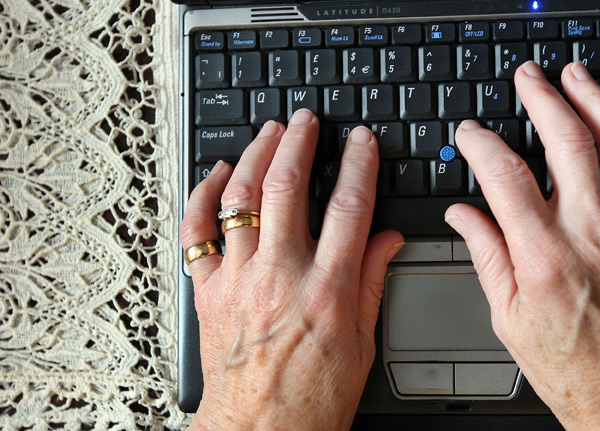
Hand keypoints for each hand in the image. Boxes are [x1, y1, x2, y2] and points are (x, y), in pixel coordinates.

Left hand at [181, 110, 403, 430]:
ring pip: (241, 199)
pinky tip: (216, 174)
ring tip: (268, 132)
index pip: (349, 207)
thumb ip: (372, 281)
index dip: (358, 164)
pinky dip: (203, 197)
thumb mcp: (362, 343)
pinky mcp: (209, 291)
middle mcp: (281, 276)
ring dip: (255, 156)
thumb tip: (388, 239)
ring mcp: (239, 280)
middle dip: (298, 142)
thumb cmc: (312, 399)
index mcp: (327, 290)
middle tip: (306, 121)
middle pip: (287, 187)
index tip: (361, 141)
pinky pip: (197, 232)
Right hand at [445, 62, 599, 430]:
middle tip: (528, 77)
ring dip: (595, 100)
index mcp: (543, 256)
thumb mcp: (508, 317)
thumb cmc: (572, 366)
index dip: (481, 143)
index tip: (470, 133)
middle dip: (542, 98)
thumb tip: (462, 214)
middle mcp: (591, 234)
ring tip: (575, 74)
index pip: (504, 175)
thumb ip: (486, 255)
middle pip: (565, 142)